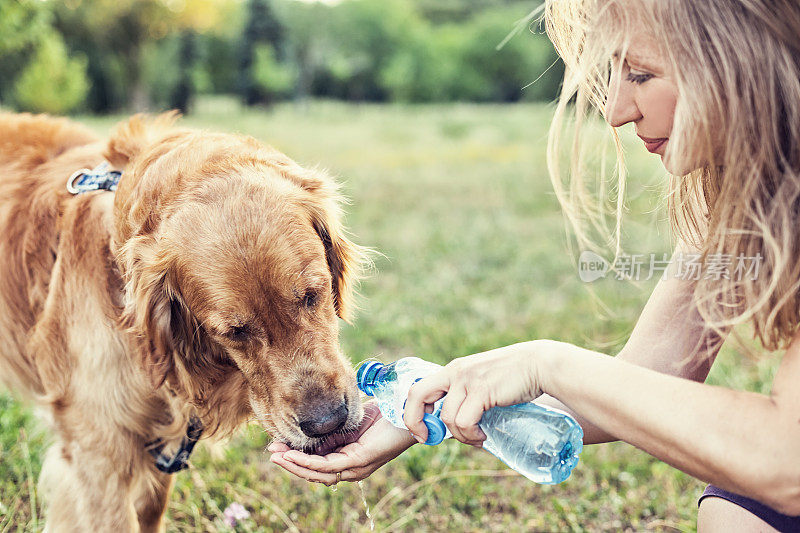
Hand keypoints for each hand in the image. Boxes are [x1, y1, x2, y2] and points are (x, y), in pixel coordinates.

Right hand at [268, 402, 415, 485]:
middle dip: (290, 463)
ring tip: (276, 455)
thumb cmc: (385, 414)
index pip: (317, 464)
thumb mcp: (352, 420)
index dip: (296, 457)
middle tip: (271, 452)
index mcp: (349, 456)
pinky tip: (294, 455)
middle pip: (314, 473)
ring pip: (318, 473)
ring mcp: (356, 467)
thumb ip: (335, 427)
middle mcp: (352, 467)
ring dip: (294, 465)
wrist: (407, 411)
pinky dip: (309, 462)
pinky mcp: (360, 461)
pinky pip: (329, 465)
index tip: (277, 447)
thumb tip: (313, 425)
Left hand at [403, 341, 547, 446]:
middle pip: (417, 395)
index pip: (418, 388)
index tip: (422, 430)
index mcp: (453, 370)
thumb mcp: (482, 380)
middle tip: (427, 438)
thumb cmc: (513, 377)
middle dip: (415, 421)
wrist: (538, 364)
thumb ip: (467, 395)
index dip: (412, 411)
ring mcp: (467, 380)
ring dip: (460, 435)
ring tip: (477, 437)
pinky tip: (483, 434)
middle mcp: (455, 372)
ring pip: (447, 417)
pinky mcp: (482, 390)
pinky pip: (464, 421)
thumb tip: (456, 425)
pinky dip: (471, 434)